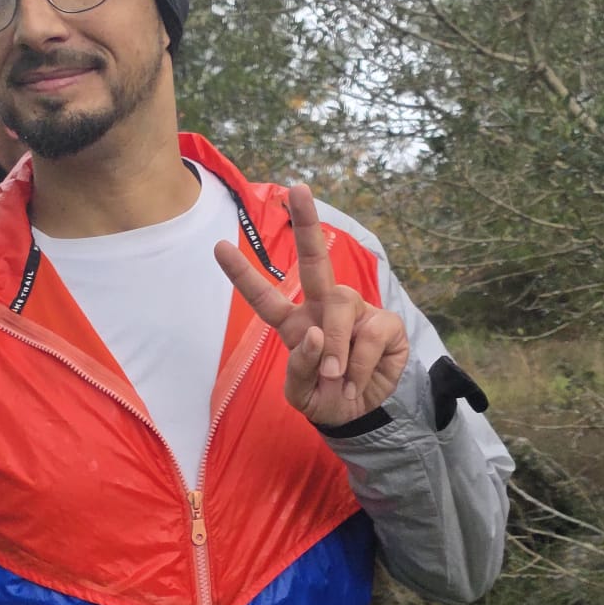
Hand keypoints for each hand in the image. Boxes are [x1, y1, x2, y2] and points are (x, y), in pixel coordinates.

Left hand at [215, 183, 408, 427]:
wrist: (360, 415)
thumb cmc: (323, 396)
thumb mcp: (300, 394)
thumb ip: (300, 368)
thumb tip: (315, 335)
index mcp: (294, 323)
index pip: (265, 298)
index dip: (242, 274)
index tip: (218, 247)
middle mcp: (323, 308)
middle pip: (315, 262)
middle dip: (307, 223)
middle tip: (298, 189)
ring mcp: (357, 312)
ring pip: (341, 307)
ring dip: (335, 346)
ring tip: (336, 378)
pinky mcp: (385, 324)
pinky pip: (370, 333)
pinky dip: (361, 363)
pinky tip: (358, 379)